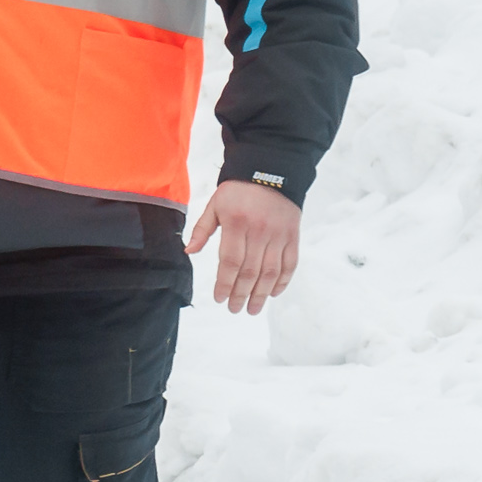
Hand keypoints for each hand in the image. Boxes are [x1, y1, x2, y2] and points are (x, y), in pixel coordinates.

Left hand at [187, 179, 301, 312]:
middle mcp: (259, 232)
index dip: (224, 283)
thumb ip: (202, 229)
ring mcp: (278, 235)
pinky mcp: (293, 236)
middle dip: (241, 294)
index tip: (219, 298)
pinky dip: (282, 281)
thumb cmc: (238, 191)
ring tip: (253, 309)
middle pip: (250, 272)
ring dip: (261, 294)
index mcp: (236, 224)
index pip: (230, 262)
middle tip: (234, 309)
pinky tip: (273, 293)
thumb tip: (189, 251)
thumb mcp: (214, 205)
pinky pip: (290, 264)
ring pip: (270, 272)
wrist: (271, 173)